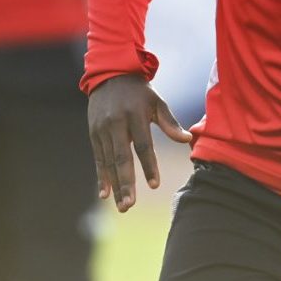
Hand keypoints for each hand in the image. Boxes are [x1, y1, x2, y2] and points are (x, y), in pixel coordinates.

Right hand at [88, 73, 191, 211]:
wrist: (110, 75)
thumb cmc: (140, 92)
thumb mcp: (157, 101)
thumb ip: (169, 122)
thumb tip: (187, 139)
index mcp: (134, 115)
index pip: (143, 145)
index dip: (149, 165)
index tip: (155, 185)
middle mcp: (116, 124)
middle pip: (122, 158)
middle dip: (126, 183)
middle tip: (130, 205)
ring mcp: (102, 130)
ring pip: (109, 162)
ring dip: (114, 185)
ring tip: (122, 205)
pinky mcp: (93, 134)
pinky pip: (98, 159)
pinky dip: (101, 177)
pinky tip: (105, 194)